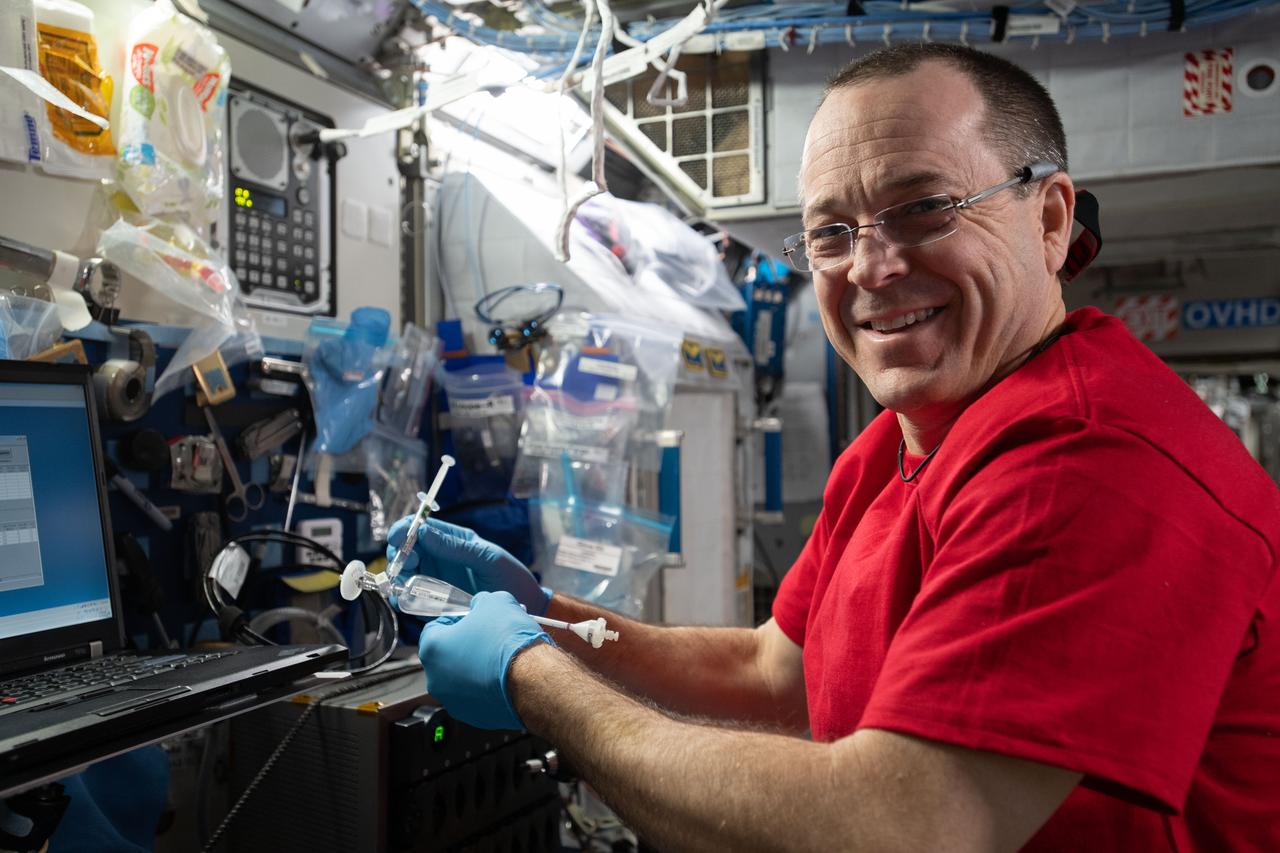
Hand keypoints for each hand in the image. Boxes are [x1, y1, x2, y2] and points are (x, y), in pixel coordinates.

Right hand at [387, 517, 550, 615]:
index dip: (404, 529)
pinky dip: (403, 598)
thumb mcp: (487, 558)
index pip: (420, 527)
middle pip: (405, 550)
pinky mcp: (434, 603)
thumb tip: (423, 531)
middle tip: (409, 563)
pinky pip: (411, 598)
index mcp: (453, 541)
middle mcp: (440, 558)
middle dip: (399, 554)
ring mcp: (436, 580)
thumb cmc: (511, 577)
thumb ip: (456, 547)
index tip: (399, 537)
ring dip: (397, 577)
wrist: (524, 608)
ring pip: (403, 574)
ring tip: (406, 582)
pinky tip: (406, 599)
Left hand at [418, 591, 552, 729]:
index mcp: (432, 649)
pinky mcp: (475, 718)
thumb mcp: (494, 602)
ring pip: (461, 679)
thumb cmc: (508, 641)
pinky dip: (488, 688)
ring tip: (500, 657)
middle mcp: (436, 679)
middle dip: (466, 645)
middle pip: (447, 656)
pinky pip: (477, 697)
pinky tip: (506, 677)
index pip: (434, 628)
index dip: (455, 620)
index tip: (471, 619)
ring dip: (476, 668)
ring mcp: (454, 701)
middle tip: (489, 636)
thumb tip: (482, 606)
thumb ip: (480, 602)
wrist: (534, 678)